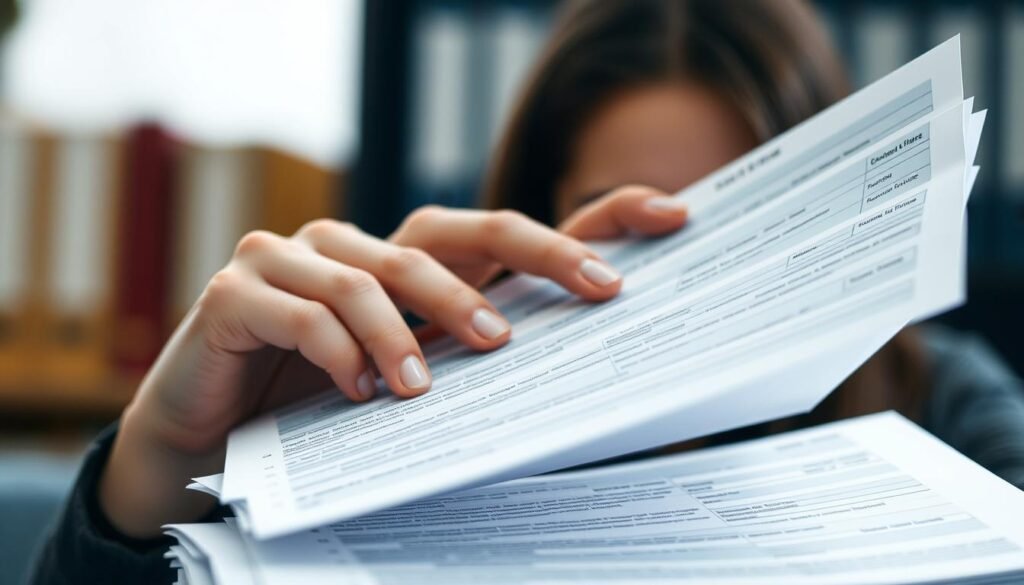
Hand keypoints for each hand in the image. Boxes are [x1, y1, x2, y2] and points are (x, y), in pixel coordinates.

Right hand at [100, 199, 671, 536]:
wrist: (207, 433)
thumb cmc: (313, 405)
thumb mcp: (404, 381)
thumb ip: (461, 361)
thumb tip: (562, 370)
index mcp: (402, 268)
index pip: (503, 231)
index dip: (585, 218)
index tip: (669, 216)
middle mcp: (353, 247)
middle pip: (448, 231)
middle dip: (526, 257)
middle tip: (584, 295)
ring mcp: (292, 259)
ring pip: (373, 271)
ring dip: (411, 330)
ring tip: (428, 387)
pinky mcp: (238, 290)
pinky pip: (301, 311)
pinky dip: (336, 350)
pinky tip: (356, 391)